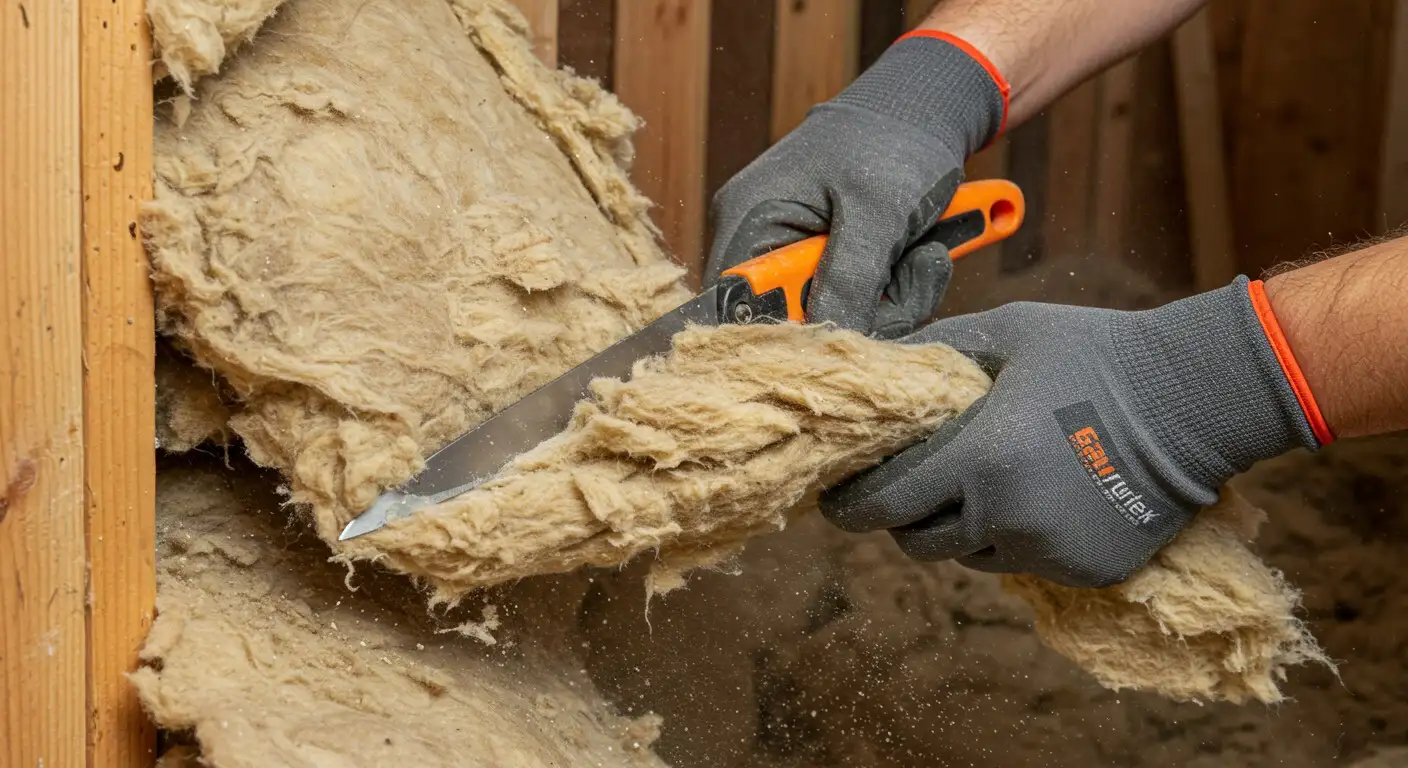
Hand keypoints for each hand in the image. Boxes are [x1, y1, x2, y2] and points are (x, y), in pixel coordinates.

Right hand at [706, 33, 1005, 337]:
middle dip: (865, 313)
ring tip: (926, 254)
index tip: (844, 334)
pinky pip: (859, 305)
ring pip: (837, 320)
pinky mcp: (832, 263)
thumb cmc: (895, 142)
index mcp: (750, 219)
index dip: (785, 334)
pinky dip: (898, 291)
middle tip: (913, 272)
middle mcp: (763, 241)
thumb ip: (849, 279)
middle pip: (794, 323)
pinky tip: (921, 255)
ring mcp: (798, 254)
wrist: (927, 111)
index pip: (738, 306)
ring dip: (894, 300)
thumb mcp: (878, 211)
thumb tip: (828, 342)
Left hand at [820, 278, 1323, 586]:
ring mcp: (1048, 552)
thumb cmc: (1094, 353)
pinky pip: (1024, 563)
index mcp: (980, 460)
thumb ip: (935, 349)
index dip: (849, 507)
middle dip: (903, 518)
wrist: (1195, 398)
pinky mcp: (1084, 571)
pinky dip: (1016, 539)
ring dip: (961, 529)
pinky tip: (1039, 496)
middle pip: (918, 542)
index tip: (832, 501)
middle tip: (910, 488)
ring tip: (984, 484)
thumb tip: (876, 360)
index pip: (885, 504)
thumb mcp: (1006, 333)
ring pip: (970, 556)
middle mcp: (1006, 517)